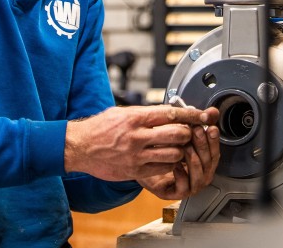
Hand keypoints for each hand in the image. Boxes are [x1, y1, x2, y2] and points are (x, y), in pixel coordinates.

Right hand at [64, 105, 217, 182]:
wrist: (80, 147)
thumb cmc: (101, 127)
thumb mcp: (122, 112)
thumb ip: (146, 113)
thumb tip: (171, 112)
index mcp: (135, 117)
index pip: (172, 114)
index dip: (191, 115)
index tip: (203, 115)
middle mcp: (137, 136)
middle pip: (177, 134)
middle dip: (188, 133)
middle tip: (189, 133)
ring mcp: (136, 155)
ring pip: (174, 153)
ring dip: (181, 150)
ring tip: (178, 146)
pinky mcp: (135, 171)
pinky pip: (163, 168)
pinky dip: (170, 164)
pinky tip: (167, 159)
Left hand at [137, 122, 220, 199]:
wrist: (141, 163)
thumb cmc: (162, 148)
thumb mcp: (179, 131)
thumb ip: (196, 121)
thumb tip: (212, 111)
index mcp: (203, 161)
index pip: (214, 152)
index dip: (214, 140)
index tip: (210, 127)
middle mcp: (200, 174)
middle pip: (209, 163)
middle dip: (203, 146)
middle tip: (196, 132)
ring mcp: (190, 185)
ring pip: (200, 177)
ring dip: (194, 161)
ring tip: (185, 147)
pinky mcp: (176, 193)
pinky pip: (184, 188)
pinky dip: (181, 176)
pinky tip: (175, 164)